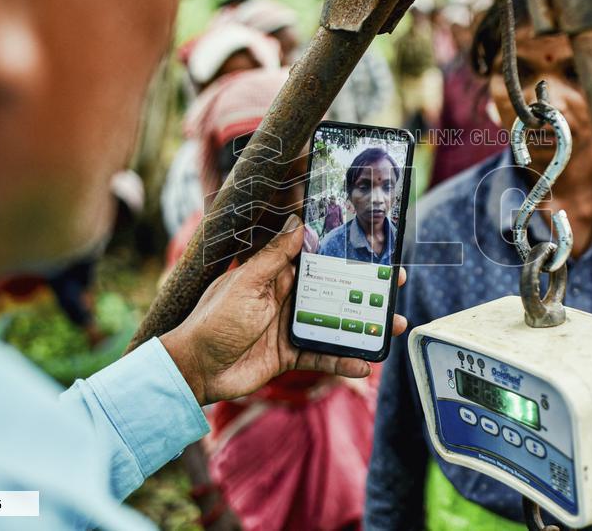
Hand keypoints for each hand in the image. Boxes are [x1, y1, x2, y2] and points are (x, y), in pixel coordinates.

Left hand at [160, 214, 407, 404]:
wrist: (195, 369)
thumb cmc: (213, 319)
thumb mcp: (245, 282)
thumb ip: (275, 257)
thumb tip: (298, 223)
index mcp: (276, 274)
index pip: (317, 258)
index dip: (344, 252)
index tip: (374, 247)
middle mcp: (287, 297)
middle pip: (334, 290)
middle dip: (366, 289)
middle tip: (397, 284)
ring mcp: (290, 326)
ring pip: (336, 323)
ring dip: (364, 326)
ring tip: (394, 326)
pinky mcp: (290, 355)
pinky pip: (323, 356)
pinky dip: (344, 360)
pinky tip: (365, 364)